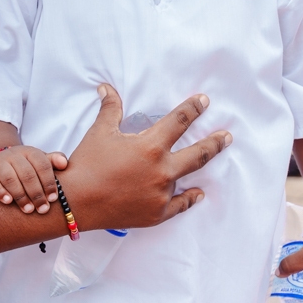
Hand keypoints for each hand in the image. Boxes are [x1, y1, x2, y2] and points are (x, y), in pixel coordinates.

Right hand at [0, 144, 68, 214]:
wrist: (2, 161)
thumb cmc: (28, 166)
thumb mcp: (41, 162)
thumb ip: (54, 161)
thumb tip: (64, 164)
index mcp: (30, 152)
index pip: (42, 165)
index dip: (49, 182)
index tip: (53, 199)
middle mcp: (14, 155)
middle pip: (27, 173)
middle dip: (36, 193)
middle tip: (43, 209)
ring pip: (10, 178)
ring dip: (20, 195)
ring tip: (28, 210)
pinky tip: (8, 202)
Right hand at [61, 85, 231, 231]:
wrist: (75, 203)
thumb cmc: (87, 165)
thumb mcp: (100, 132)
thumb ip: (110, 108)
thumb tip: (106, 88)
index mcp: (151, 146)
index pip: (180, 121)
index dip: (193, 109)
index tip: (203, 101)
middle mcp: (162, 170)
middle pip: (198, 153)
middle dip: (215, 142)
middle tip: (226, 136)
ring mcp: (161, 194)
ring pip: (187, 178)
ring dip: (197, 168)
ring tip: (208, 160)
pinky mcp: (156, 213)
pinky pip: (180, 205)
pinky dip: (190, 198)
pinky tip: (198, 194)